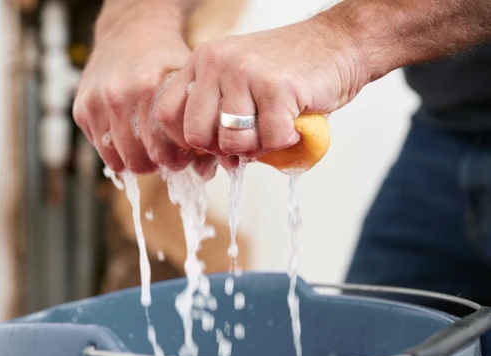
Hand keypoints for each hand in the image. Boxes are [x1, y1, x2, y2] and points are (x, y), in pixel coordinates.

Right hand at [73, 4, 216, 176]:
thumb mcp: (189, 81)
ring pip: (118, 160)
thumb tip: (204, 168)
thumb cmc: (167, 60)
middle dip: (157, 165)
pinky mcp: (81, 109)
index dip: (177, 160)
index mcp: (148, 87)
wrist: (132, 30)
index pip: (163, 148)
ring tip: (150, 153)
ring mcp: (95, 102)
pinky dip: (118, 152)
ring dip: (137, 163)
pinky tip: (132, 140)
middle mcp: (117, 94)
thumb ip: (198, 119)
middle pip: (139, 159)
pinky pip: (101, 150)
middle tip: (167, 159)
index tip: (184, 157)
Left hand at [155, 16, 367, 157]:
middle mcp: (217, 62)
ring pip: (232, 142)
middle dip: (222, 149)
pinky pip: (269, 140)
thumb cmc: (288, 71)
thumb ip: (218, 112)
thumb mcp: (239, 80)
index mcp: (202, 61)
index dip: (183, 142)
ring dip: (256, 147)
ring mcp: (245, 73)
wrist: (337, 44)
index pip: (167, 113)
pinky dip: (284, 142)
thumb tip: (211, 160)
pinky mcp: (276, 87)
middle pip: (196, 135)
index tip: (207, 149)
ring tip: (273, 128)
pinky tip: (293, 124)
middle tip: (248, 140)